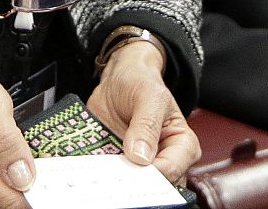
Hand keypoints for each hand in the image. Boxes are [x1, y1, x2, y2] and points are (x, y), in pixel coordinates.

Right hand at [0, 58, 34, 208]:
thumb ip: (7, 141)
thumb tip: (22, 176)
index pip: (14, 204)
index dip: (36, 190)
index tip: (42, 171)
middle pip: (11, 207)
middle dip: (28, 189)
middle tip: (31, 160)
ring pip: (5, 205)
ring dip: (19, 190)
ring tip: (19, 162)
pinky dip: (10, 189)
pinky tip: (10, 170)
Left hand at [87, 39, 200, 184]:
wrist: (118, 80)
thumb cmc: (141, 83)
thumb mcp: (148, 95)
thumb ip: (146, 124)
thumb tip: (141, 156)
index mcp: (181, 144)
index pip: (173, 169)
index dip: (154, 173)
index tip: (134, 165)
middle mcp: (163, 160)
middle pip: (154, 186)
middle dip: (134, 184)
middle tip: (113, 175)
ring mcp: (139, 166)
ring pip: (131, 187)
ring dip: (114, 183)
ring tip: (99, 176)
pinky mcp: (118, 167)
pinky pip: (109, 178)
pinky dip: (98, 177)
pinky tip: (86, 170)